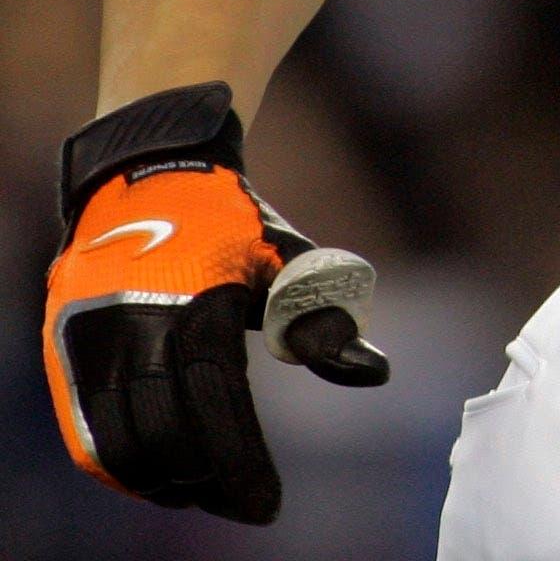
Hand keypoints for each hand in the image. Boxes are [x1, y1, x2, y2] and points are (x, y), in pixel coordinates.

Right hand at [42, 82, 389, 523]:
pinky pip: (86, 430)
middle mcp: (130, 326)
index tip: (266, 507)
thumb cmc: (231, 220)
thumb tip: (374, 374)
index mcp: (191, 303)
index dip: (239, 465)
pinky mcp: (65, 349)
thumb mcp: (289, 256)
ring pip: (118, 443)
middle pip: (164, 436)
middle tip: (245, 502)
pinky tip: (161, 477)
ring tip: (209, 492)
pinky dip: (122, 465)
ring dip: (164, 481)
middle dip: (207, 481)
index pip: (213, 407)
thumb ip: (324, 319)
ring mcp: (88, 340)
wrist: (147, 173)